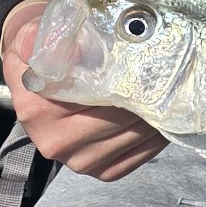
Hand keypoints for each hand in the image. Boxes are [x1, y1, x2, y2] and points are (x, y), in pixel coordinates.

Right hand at [2, 0, 164, 182]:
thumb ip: (50, 35)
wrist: (35, 76)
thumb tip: (66, 37)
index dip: (124, 79)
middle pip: (117, 118)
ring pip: (132, 139)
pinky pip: (137, 159)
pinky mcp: (98, 171)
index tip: (146, 62)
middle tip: (168, 74)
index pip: (92, 94)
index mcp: (36, 106)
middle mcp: (53, 140)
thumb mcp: (34, 35)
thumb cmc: (42, 52)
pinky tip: (162, 117)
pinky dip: (155, 139)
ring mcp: (76, 161)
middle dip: (145, 96)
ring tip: (170, 92)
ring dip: (155, 116)